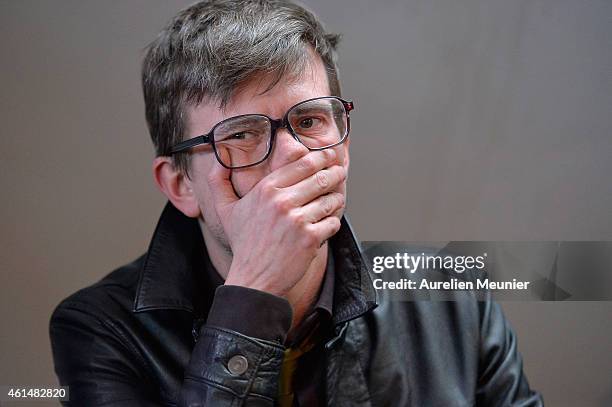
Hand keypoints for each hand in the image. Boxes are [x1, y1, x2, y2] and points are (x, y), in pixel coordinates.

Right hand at [207, 148, 345, 296]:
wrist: (253, 278)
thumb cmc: (243, 243)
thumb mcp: (225, 209)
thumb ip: (218, 180)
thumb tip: (220, 155)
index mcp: (266, 189)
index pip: (303, 163)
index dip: (321, 157)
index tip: (329, 156)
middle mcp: (282, 202)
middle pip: (321, 177)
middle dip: (334, 173)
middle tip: (339, 173)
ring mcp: (297, 220)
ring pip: (330, 199)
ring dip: (335, 199)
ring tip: (333, 201)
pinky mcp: (310, 238)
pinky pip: (333, 222)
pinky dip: (333, 222)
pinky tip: (325, 225)